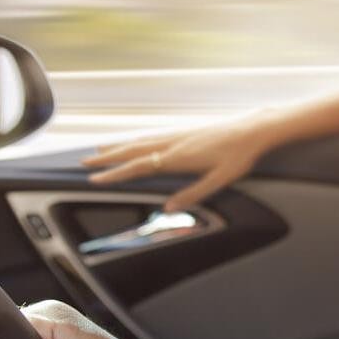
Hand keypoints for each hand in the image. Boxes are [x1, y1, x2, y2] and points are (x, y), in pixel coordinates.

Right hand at [83, 115, 279, 211]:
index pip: (138, 166)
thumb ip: (194, 194)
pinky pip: (153, 136)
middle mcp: (174, 143)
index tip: (94, 177)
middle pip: (133, 150)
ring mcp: (178, 135)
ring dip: (118, 146)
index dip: (115, 173)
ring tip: (99, 150)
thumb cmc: (239, 155)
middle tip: (83, 162)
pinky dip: (136, 140)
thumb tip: (168, 208)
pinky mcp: (185, 131)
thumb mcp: (220, 179)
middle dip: (107, 157)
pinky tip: (133, 143)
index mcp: (178, 157)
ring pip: (141, 141)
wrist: (254, 129)